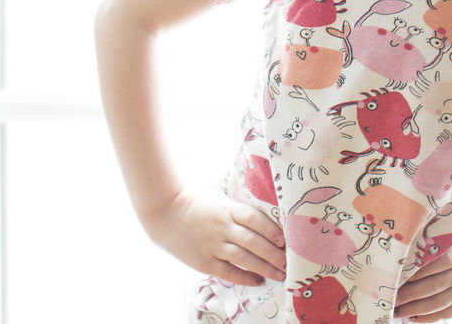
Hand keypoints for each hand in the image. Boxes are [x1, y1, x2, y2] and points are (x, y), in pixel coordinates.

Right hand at [141, 188, 286, 286]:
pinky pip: (228, 272)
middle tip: (289, 261)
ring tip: (280, 273)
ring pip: (244, 259)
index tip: (285, 238)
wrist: (162, 213)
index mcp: (226, 208)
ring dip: (264, 267)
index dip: (271, 230)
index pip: (254, 219)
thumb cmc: (192, 198)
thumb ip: (234, 187)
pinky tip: (258, 280)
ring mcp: (213, 245)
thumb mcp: (214, 188)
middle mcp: (222, 227)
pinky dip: (245, 277)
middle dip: (274, 254)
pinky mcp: (204, 261)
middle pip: (253, 242)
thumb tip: (254, 170)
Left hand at [392, 233, 451, 322]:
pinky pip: (445, 314)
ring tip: (393, 308)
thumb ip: (450, 234)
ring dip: (411, 307)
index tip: (391, 268)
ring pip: (433, 303)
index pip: (429, 262)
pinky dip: (428, 317)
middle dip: (403, 291)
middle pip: (426, 285)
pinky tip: (414, 318)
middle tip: (383, 293)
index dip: (410, 268)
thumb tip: (425, 225)